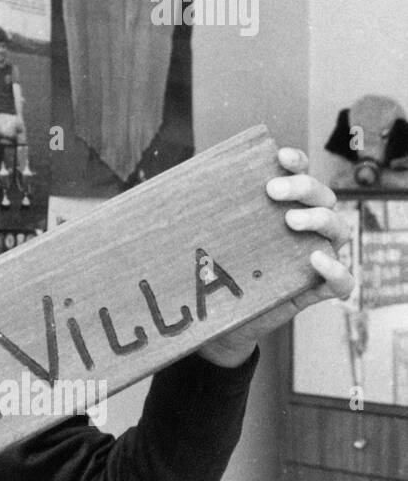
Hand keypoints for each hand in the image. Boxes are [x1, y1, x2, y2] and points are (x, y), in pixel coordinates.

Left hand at [199, 147, 352, 366]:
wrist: (215, 324)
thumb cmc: (211, 270)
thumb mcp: (202, 239)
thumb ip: (188, 215)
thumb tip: (138, 195)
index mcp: (281, 206)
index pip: (299, 174)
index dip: (295, 162)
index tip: (279, 157)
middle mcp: (305, 227)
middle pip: (322, 196)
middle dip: (302, 186)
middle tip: (272, 190)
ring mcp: (314, 257)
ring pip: (338, 229)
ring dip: (320, 218)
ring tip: (291, 221)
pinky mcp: (314, 290)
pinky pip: (342, 281)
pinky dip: (335, 269)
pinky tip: (315, 260)